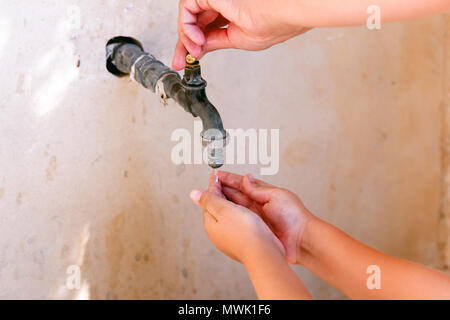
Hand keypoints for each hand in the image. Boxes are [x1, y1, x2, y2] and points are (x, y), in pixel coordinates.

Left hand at [172, 0, 309, 69]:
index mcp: (228, 14)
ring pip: (187, 15)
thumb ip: (214, 41)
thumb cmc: (272, 24)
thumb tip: (197, 49)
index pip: (202, 28)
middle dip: (183, 43)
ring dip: (186, 38)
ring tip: (195, 51)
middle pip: (191, 22)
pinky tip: (197, 41)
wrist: (283, 13)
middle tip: (180, 62)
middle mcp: (220, 4)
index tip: (182, 62)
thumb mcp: (236, 39)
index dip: (189, 45)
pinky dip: (187, 27)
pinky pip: (187, 9)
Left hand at [190, 173, 284, 263]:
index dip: (213, 186)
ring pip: (227, 216)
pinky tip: (246, 211)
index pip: (208, 201)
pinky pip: (237, 223)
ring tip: (236, 193)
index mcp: (210, 225)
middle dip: (220, 194)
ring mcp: (229, 239)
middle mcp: (218, 233)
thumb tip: (193, 194)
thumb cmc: (245, 232)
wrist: (263, 252)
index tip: (216, 175)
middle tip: (225, 181)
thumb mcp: (224, 210)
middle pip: (216, 208)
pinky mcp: (242, 241)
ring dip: (230, 204)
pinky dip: (239, 214)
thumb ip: (209, 200)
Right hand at [217, 171, 314, 263]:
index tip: (217, 175)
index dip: (228, 179)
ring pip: (233, 208)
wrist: (301, 240)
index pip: (241, 184)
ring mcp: (254, 218)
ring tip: (209, 197)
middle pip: (234, 195)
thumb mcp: (277, 196)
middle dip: (221, 188)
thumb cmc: (294, 216)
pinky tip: (219, 215)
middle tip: (208, 184)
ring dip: (222, 202)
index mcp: (263, 194)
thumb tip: (246, 178)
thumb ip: (258, 189)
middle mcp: (257, 205)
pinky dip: (227, 217)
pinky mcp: (253, 230)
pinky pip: (237, 221)